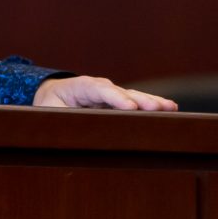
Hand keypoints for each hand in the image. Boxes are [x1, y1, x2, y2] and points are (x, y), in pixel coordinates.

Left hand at [31, 75, 176, 111]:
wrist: (52, 95)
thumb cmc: (49, 105)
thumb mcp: (47, 112)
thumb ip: (59, 118)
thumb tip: (68, 132)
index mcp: (78, 86)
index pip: (98, 89)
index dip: (115, 97)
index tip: (130, 107)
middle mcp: (99, 88)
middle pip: (121, 92)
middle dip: (140, 100)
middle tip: (157, 108)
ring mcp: (111, 95)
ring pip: (133, 97)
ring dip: (151, 102)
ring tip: (170, 108)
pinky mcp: (119, 104)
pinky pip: (136, 104)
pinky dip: (152, 107)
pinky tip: (170, 110)